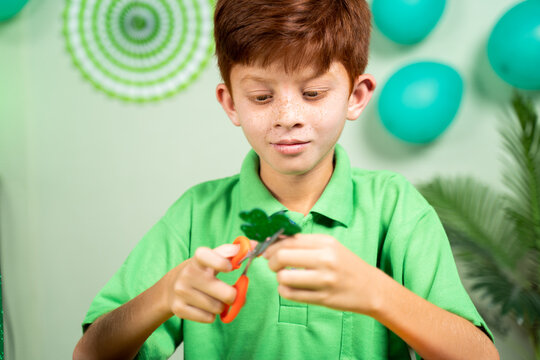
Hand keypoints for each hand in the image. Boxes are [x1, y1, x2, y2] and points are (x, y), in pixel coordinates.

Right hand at [162, 244, 239, 322]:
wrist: (170, 288)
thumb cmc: (199, 272)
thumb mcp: (211, 259)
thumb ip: (233, 252)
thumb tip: (254, 246)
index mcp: (197, 260)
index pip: (206, 256)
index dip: (220, 262)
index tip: (230, 268)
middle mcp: (187, 274)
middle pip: (225, 293)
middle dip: (232, 295)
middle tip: (229, 293)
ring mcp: (182, 292)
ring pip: (218, 308)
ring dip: (221, 306)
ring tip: (213, 299)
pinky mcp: (179, 309)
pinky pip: (208, 318)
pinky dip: (211, 315)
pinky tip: (204, 307)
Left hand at [263, 234, 386, 314]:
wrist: (371, 288)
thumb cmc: (345, 265)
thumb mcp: (329, 246)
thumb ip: (303, 243)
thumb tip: (272, 240)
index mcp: (325, 243)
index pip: (289, 240)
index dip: (271, 245)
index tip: (266, 250)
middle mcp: (325, 259)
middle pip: (282, 256)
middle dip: (271, 261)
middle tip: (274, 265)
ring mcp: (324, 280)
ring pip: (284, 277)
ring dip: (279, 278)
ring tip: (285, 277)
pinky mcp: (323, 298)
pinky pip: (291, 295)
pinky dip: (284, 291)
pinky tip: (289, 288)